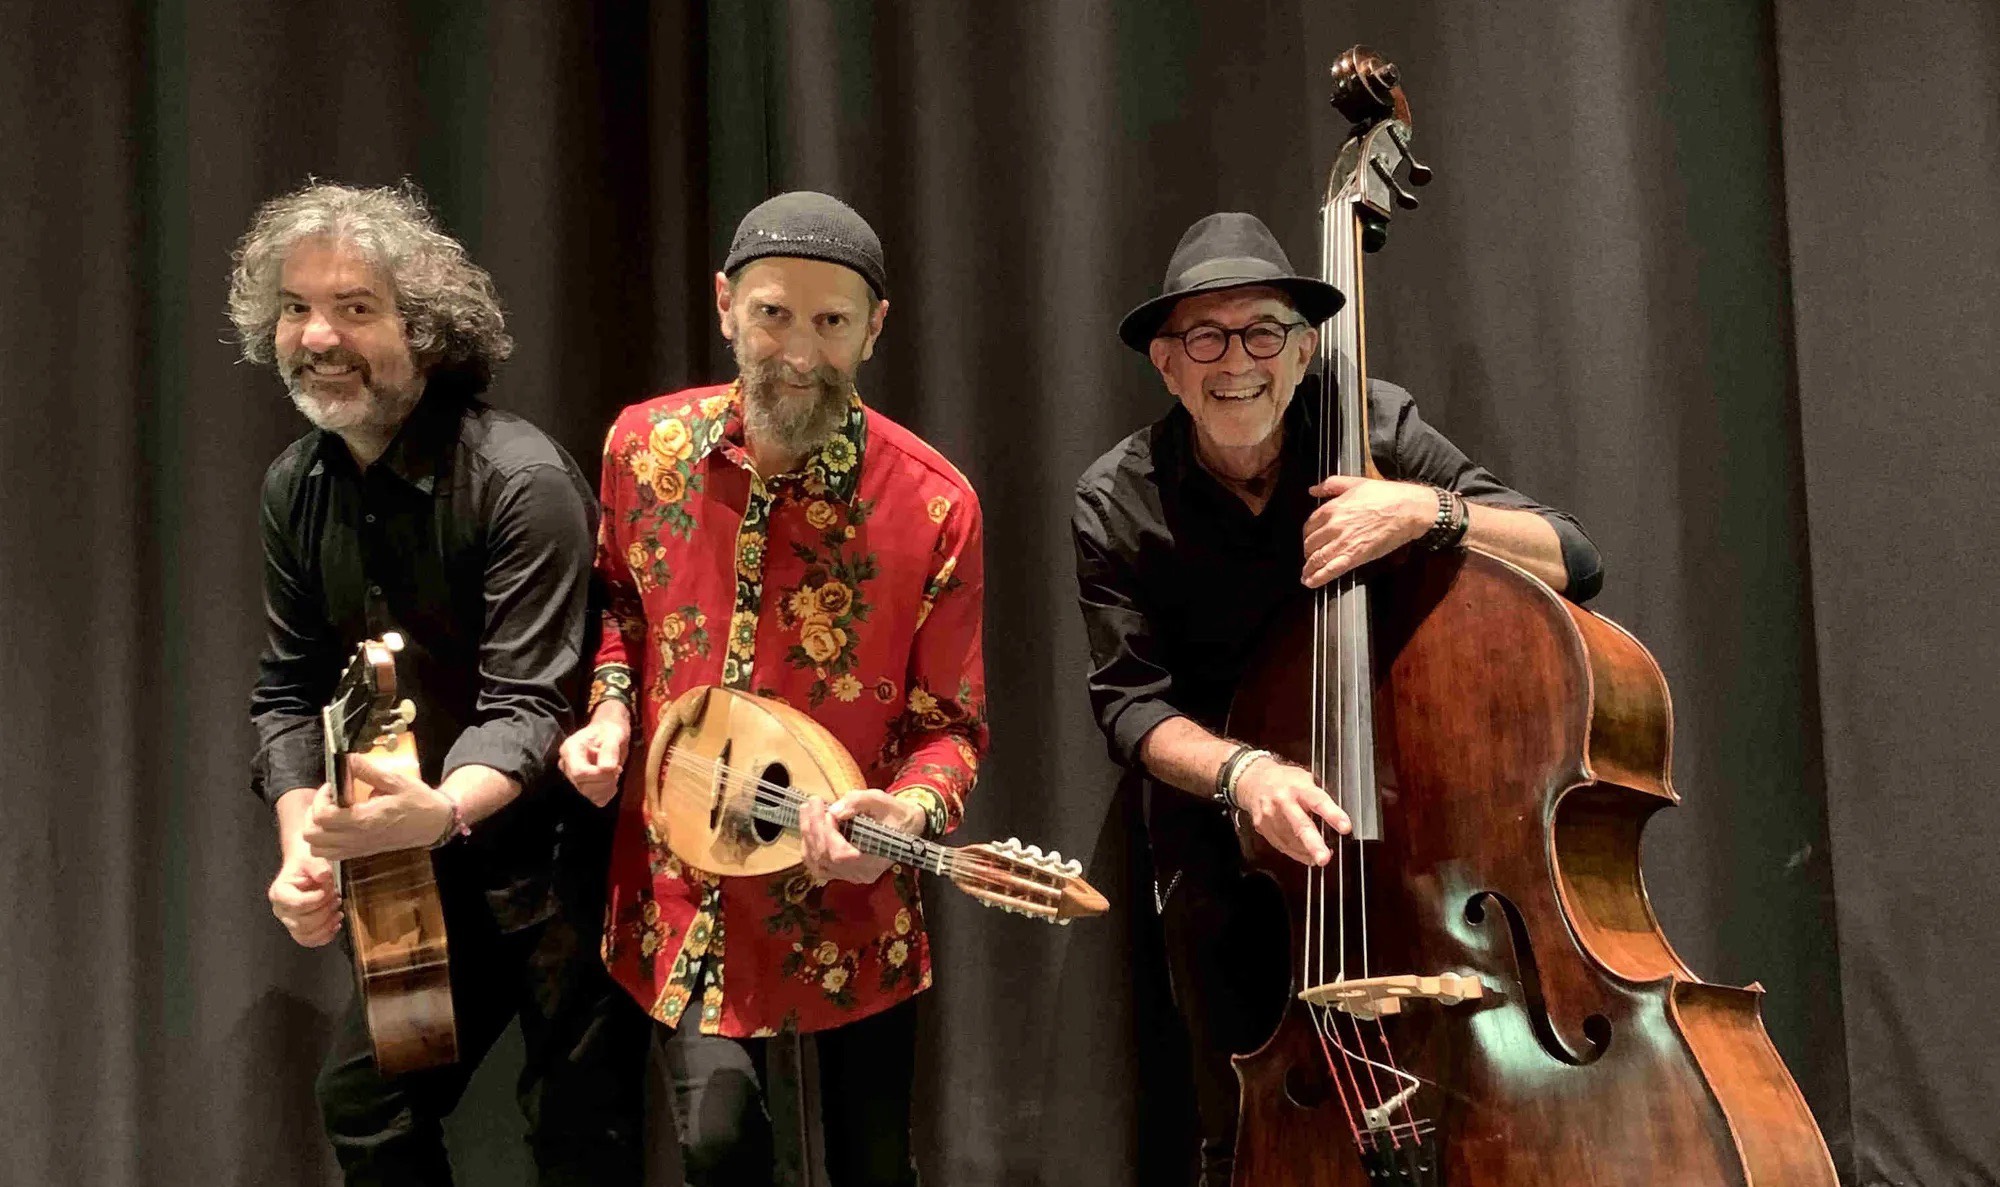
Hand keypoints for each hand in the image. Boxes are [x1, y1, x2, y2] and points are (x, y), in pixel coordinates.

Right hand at [267, 846, 341, 946]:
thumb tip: (323, 875)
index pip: (298, 904)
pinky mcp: (299, 930)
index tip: (328, 888)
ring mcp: (289, 922)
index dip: (317, 899)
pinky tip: (335, 924)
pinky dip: (325, 936)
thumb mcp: (312, 860)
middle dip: (325, 910)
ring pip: (307, 934)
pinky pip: (310, 941)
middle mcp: (281, 911)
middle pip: (303, 922)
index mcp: (279, 893)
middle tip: (336, 897)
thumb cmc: (307, 866)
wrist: (305, 871)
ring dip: (327, 924)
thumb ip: (317, 866)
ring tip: (337, 910)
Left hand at [303, 756, 454, 860]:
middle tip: (330, 799)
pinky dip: (325, 841)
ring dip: (317, 829)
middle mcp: (356, 838)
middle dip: (314, 813)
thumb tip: (347, 758)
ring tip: (332, 812)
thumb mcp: (396, 781)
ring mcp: (357, 848)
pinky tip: (338, 825)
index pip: (322, 816)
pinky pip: (329, 854)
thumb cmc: (418, 802)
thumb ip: (368, 771)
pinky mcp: (360, 852)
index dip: (321, 798)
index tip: (333, 786)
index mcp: (364, 820)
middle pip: (312, 834)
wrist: (434, 824)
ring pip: (316, 847)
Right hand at [559, 703, 631, 806]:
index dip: (599, 775)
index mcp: (569, 750)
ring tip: (613, 770)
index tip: (615, 768)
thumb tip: (607, 768)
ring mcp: (572, 778)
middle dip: (606, 781)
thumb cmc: (610, 731)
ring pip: (590, 795)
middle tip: (617, 767)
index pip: (579, 773)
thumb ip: (610, 749)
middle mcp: (566, 765)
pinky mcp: (582, 786)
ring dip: (608, 786)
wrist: (608, 733)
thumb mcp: (614, 735)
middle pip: (584, 786)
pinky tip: (611, 780)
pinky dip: (608, 792)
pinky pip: (596, 799)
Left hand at [797, 789, 926, 884]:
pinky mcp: (842, 872)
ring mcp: (849, 875)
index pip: (840, 855)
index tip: (828, 810)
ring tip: (807, 810)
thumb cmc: (895, 814)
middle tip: (812, 802)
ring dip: (808, 835)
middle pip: (825, 856)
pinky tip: (808, 827)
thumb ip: (858, 802)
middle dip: (814, 827)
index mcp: (873, 861)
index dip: (828, 833)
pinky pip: (818, 864)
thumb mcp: (881, 800)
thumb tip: (833, 810)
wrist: (906, 827)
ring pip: (817, 861)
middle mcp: (859, 874)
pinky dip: (809, 846)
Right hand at [1233, 756, 1350, 865]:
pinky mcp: (1262, 827)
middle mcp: (1282, 801)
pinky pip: (1281, 845)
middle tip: (1324, 858)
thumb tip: (1337, 817)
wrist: (1253, 780)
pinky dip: (1296, 853)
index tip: (1345, 827)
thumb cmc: (1285, 780)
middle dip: (1313, 844)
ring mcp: (1270, 815)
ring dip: (1307, 852)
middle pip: (1300, 825)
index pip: (1318, 801)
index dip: (1333, 815)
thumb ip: (1319, 796)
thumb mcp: (1305, 779)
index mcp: (1298, 787)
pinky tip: (1306, 856)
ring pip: (1290, 840)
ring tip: (1321, 857)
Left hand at [1301, 475, 1437, 587]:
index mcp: (1332, 508)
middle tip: (1310, 556)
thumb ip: (1331, 485)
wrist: (1408, 509)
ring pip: (1317, 558)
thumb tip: (1313, 490)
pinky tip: (1311, 582)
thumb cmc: (1386, 495)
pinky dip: (1318, 578)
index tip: (1310, 538)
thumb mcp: (1355, 483)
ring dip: (1309, 568)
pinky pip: (1330, 570)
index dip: (1308, 534)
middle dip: (1308, 551)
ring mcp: (1343, 542)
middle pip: (1310, 543)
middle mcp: (1333, 526)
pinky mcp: (1354, 556)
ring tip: (1306, 574)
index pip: (1309, 525)